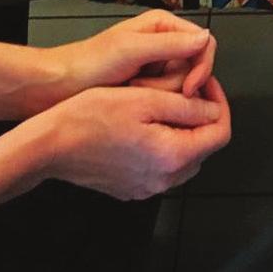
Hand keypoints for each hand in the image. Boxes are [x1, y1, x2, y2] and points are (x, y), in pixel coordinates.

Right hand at [37, 78, 229, 198]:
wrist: (52, 144)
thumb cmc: (90, 118)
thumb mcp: (145, 98)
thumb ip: (185, 105)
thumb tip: (212, 109)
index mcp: (171, 156)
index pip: (220, 133)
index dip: (219, 102)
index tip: (207, 84)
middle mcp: (162, 179)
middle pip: (204, 147)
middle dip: (202, 116)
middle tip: (187, 89)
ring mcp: (146, 187)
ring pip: (184, 158)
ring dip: (184, 130)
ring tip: (165, 104)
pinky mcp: (132, 187)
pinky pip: (162, 167)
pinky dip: (164, 146)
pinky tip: (146, 125)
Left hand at [41, 10, 217, 106]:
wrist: (60, 87)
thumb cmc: (88, 63)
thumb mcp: (131, 49)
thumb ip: (169, 44)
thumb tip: (204, 38)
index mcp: (163, 26)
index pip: (204, 45)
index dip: (201, 68)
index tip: (190, 89)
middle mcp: (163, 45)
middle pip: (192, 70)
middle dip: (170, 85)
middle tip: (142, 86)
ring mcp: (155, 68)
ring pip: (180, 88)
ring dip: (156, 95)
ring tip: (130, 91)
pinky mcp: (147, 88)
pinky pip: (165, 100)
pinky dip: (150, 103)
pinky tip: (130, 100)